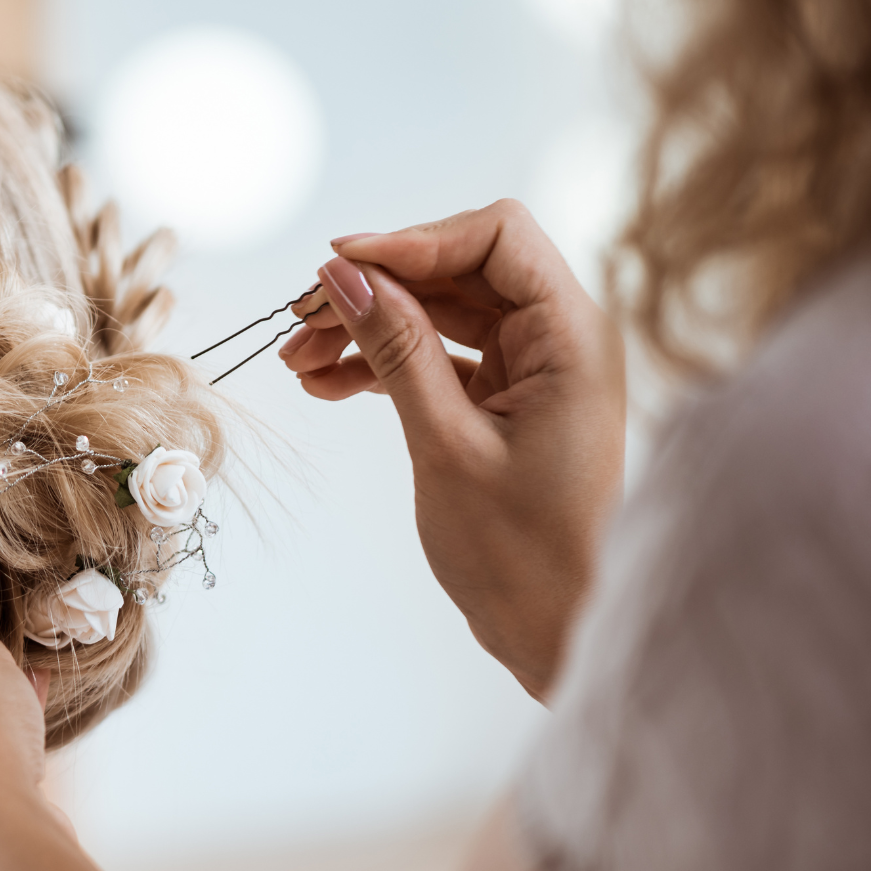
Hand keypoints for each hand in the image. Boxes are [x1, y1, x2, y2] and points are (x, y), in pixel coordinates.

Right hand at [277, 200, 624, 697]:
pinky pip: (439, 358)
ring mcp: (534, 369)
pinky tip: (327, 384)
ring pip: (440, 314)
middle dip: (376, 288)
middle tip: (300, 321)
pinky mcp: (508, 402)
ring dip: (368, 327)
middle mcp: (561, 339)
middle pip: (459, 270)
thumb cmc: (525, 555)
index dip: (412, 241)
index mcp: (572, 336)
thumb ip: (396, 347)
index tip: (338, 267)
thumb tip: (344, 274)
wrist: (562, 635)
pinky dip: (385, 364)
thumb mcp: (445, 442)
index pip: (496, 236)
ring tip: (298, 361)